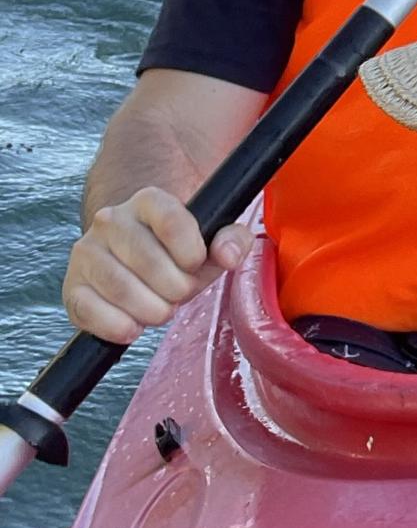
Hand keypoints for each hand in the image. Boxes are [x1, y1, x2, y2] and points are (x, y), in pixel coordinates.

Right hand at [62, 186, 252, 342]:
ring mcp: (87, 251)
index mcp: (150, 200)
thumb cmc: (180, 249)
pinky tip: (134, 327)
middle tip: (181, 293)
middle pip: (146, 259)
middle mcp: (112, 219)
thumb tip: (228, 254)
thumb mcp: (212, 239)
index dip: (190, 251)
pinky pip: (87, 309)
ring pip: (119, 285)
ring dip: (149, 308)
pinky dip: (116, 325)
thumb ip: (232, 240)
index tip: (197, 263)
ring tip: (162, 309)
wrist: (140, 259)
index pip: (171, 220)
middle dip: (173, 287)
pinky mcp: (72, 286)